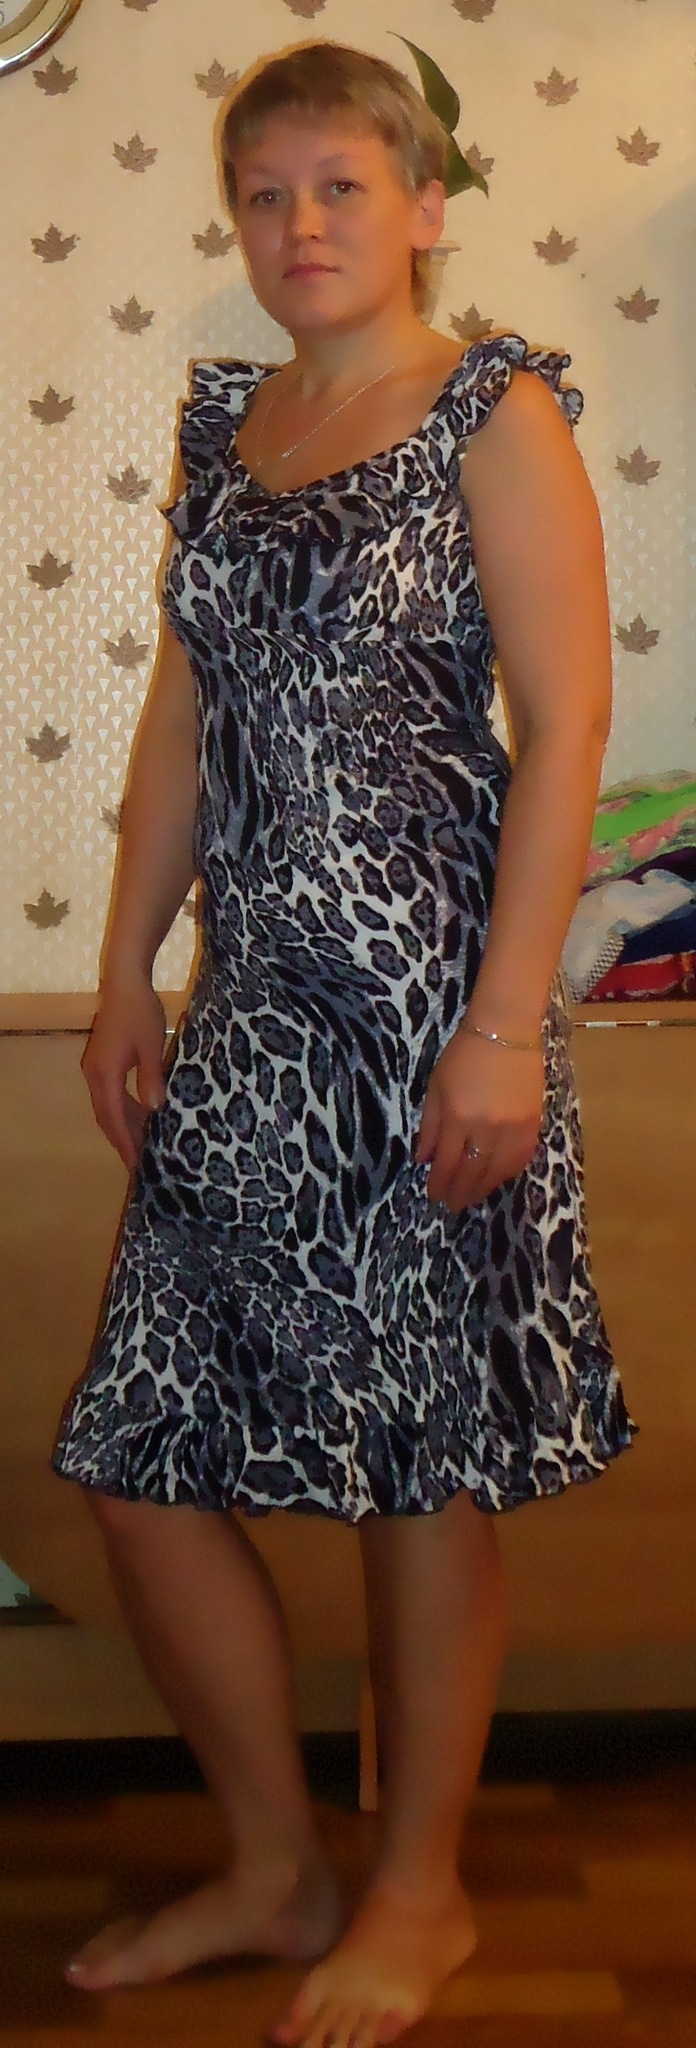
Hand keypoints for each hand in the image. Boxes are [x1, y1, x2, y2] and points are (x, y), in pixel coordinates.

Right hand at [81, 976, 167, 1172]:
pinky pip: (109, 1094)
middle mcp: (94, 1075)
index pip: (114, 1118)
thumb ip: (151, 1079)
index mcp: (105, 1074)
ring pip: (107, 1107)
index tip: (137, 1165)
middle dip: (123, 1140)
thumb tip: (155, 1110)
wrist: (125, 982)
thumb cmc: (141, 1012)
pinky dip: (123, 1109)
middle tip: (140, 1163)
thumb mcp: (153, 1046)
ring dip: (124, 1125)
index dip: (126, 1143)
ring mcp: (95, 1068)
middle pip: (106, 1117)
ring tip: (144, 1143)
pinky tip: (141, 1115)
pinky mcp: (101, 1062)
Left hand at [414, 1026, 543, 1211]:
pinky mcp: (533, 1123)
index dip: (440, 1183)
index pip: (447, 1163)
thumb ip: (430, 1125)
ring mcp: (512, 1128)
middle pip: (472, 1172)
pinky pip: (520, 1158)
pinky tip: (497, 1178)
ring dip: (484, 1188)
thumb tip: (424, 1158)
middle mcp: (486, 1128)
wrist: (506, 1031)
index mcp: (457, 1117)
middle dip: (460, 1192)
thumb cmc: (463, 1055)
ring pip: (497, 1171)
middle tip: (452, 1205)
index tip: (434, 1195)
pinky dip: (507, 1173)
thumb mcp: (436, 1086)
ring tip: (473, 1197)